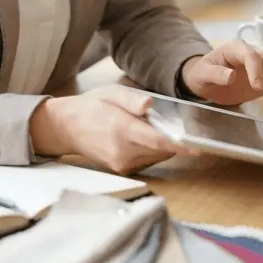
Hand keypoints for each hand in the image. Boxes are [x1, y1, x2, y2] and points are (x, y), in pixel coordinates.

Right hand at [29, 85, 191, 173]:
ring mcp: (120, 164)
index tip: (196, 147)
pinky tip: (142, 138)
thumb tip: (148, 105)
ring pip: (156, 157)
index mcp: (121, 130)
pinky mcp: (121, 170)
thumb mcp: (111, 93)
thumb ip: (132, 100)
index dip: (179, 145)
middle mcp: (122, 152)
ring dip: (162, 146)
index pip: (157, 141)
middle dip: (173, 140)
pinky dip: (152, 151)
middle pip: (161, 151)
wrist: (66, 127)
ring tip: (149, 128)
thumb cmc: (92, 106)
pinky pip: (147, 161)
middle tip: (171, 125)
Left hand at [181, 41, 262, 105]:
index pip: (251, 54)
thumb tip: (231, 76)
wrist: (206, 81)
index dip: (256, 69)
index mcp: (235, 48)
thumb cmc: (202, 74)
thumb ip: (215, 74)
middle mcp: (252, 53)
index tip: (257, 86)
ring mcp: (262, 64)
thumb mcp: (202, 74)